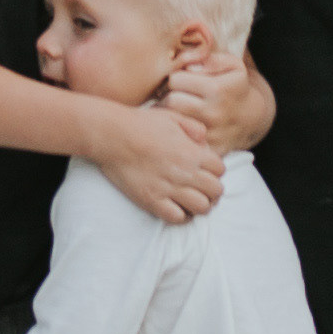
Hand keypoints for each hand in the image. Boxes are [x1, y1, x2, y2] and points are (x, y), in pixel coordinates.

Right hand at [89, 99, 227, 222]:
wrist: (111, 134)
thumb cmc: (140, 123)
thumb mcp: (171, 116)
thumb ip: (193, 127)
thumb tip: (204, 139)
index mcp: (191, 152)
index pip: (220, 170)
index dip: (215, 171)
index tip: (206, 171)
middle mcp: (184, 172)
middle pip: (216, 191)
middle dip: (212, 190)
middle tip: (203, 188)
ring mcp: (169, 188)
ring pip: (201, 208)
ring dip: (200, 205)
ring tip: (191, 200)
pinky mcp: (152, 200)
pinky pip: (177, 218)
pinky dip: (181, 215)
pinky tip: (176, 207)